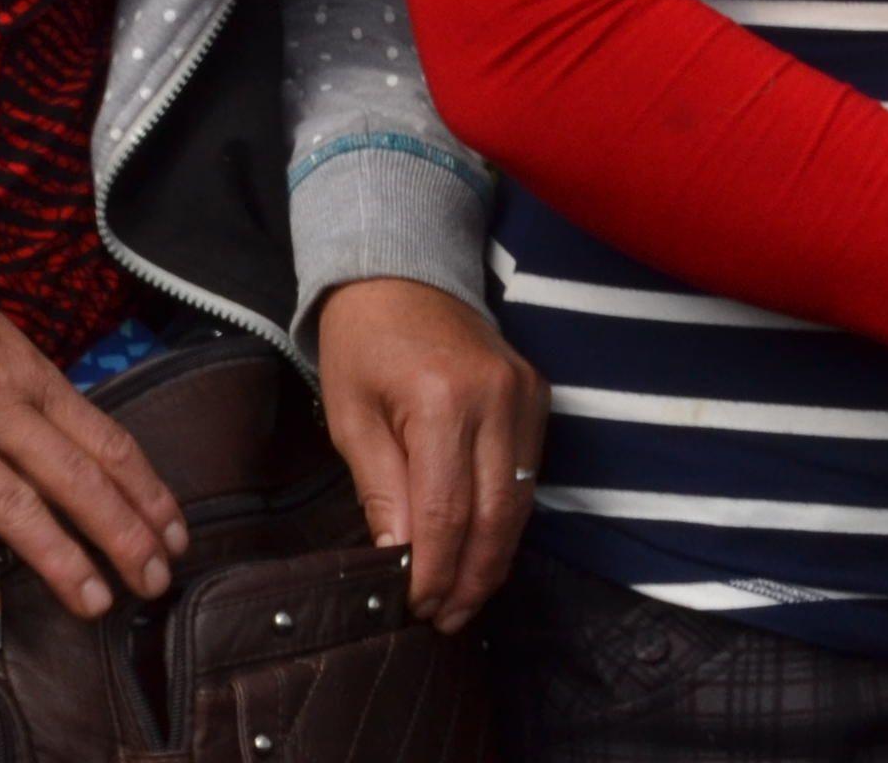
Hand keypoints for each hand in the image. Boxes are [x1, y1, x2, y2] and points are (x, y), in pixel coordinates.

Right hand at [0, 267, 189, 625]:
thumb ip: (35, 393)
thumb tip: (78, 449)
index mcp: (29, 375)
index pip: (105, 441)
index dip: (145, 492)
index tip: (173, 533)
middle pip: (75, 479)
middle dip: (122, 535)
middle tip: (154, 581)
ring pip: (14, 507)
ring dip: (60, 560)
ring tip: (94, 603)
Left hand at [313, 276, 547, 630]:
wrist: (400, 269)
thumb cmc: (362, 341)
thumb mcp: (350, 416)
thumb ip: (380, 489)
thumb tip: (398, 558)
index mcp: (440, 400)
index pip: (446, 512)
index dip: (434, 569)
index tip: (416, 606)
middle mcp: (496, 398)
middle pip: (495, 516)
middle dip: (471, 579)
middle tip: (445, 619)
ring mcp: (524, 395)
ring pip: (520, 503)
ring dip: (493, 558)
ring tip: (463, 599)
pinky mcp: (537, 395)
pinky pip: (528, 474)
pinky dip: (507, 518)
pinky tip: (482, 548)